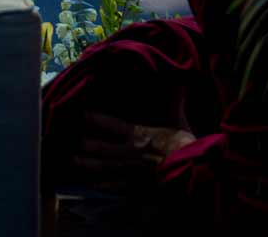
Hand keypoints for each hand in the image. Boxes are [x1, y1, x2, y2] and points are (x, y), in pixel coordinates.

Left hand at [60, 113, 196, 192]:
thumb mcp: (180, 120)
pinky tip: (93, 183)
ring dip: (90, 164)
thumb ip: (173, 102)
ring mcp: (132, 171)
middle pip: (104, 148)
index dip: (97, 120)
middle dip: (89, 145)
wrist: (193, 173)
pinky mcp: (137, 187)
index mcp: (140, 135)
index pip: (113, 125)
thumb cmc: (186, 145)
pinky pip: (116, 185)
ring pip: (106, 167)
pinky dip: (104, 184)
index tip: (83, 115)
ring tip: (75, 161)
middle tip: (75, 142)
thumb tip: (176, 80)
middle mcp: (131, 152)